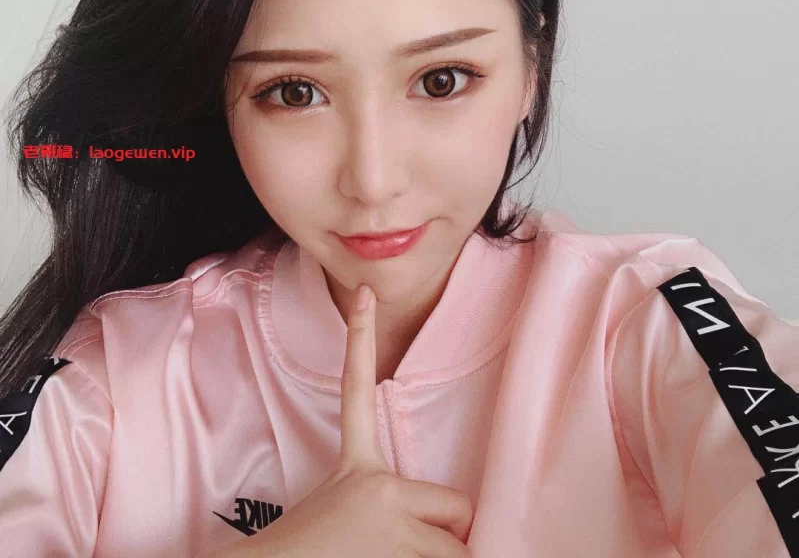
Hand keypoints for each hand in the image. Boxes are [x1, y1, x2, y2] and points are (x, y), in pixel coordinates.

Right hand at [221, 283, 472, 557]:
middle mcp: (377, 485)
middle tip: (416, 548)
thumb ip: (391, 499)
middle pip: (458, 504)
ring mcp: (391, 524)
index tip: (364, 293)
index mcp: (357, 467)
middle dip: (449, 533)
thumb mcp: (347, 510)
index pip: (356, 392)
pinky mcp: (400, 556)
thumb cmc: (313, 551)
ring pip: (459, 547)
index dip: (360, 339)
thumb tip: (455, 522)